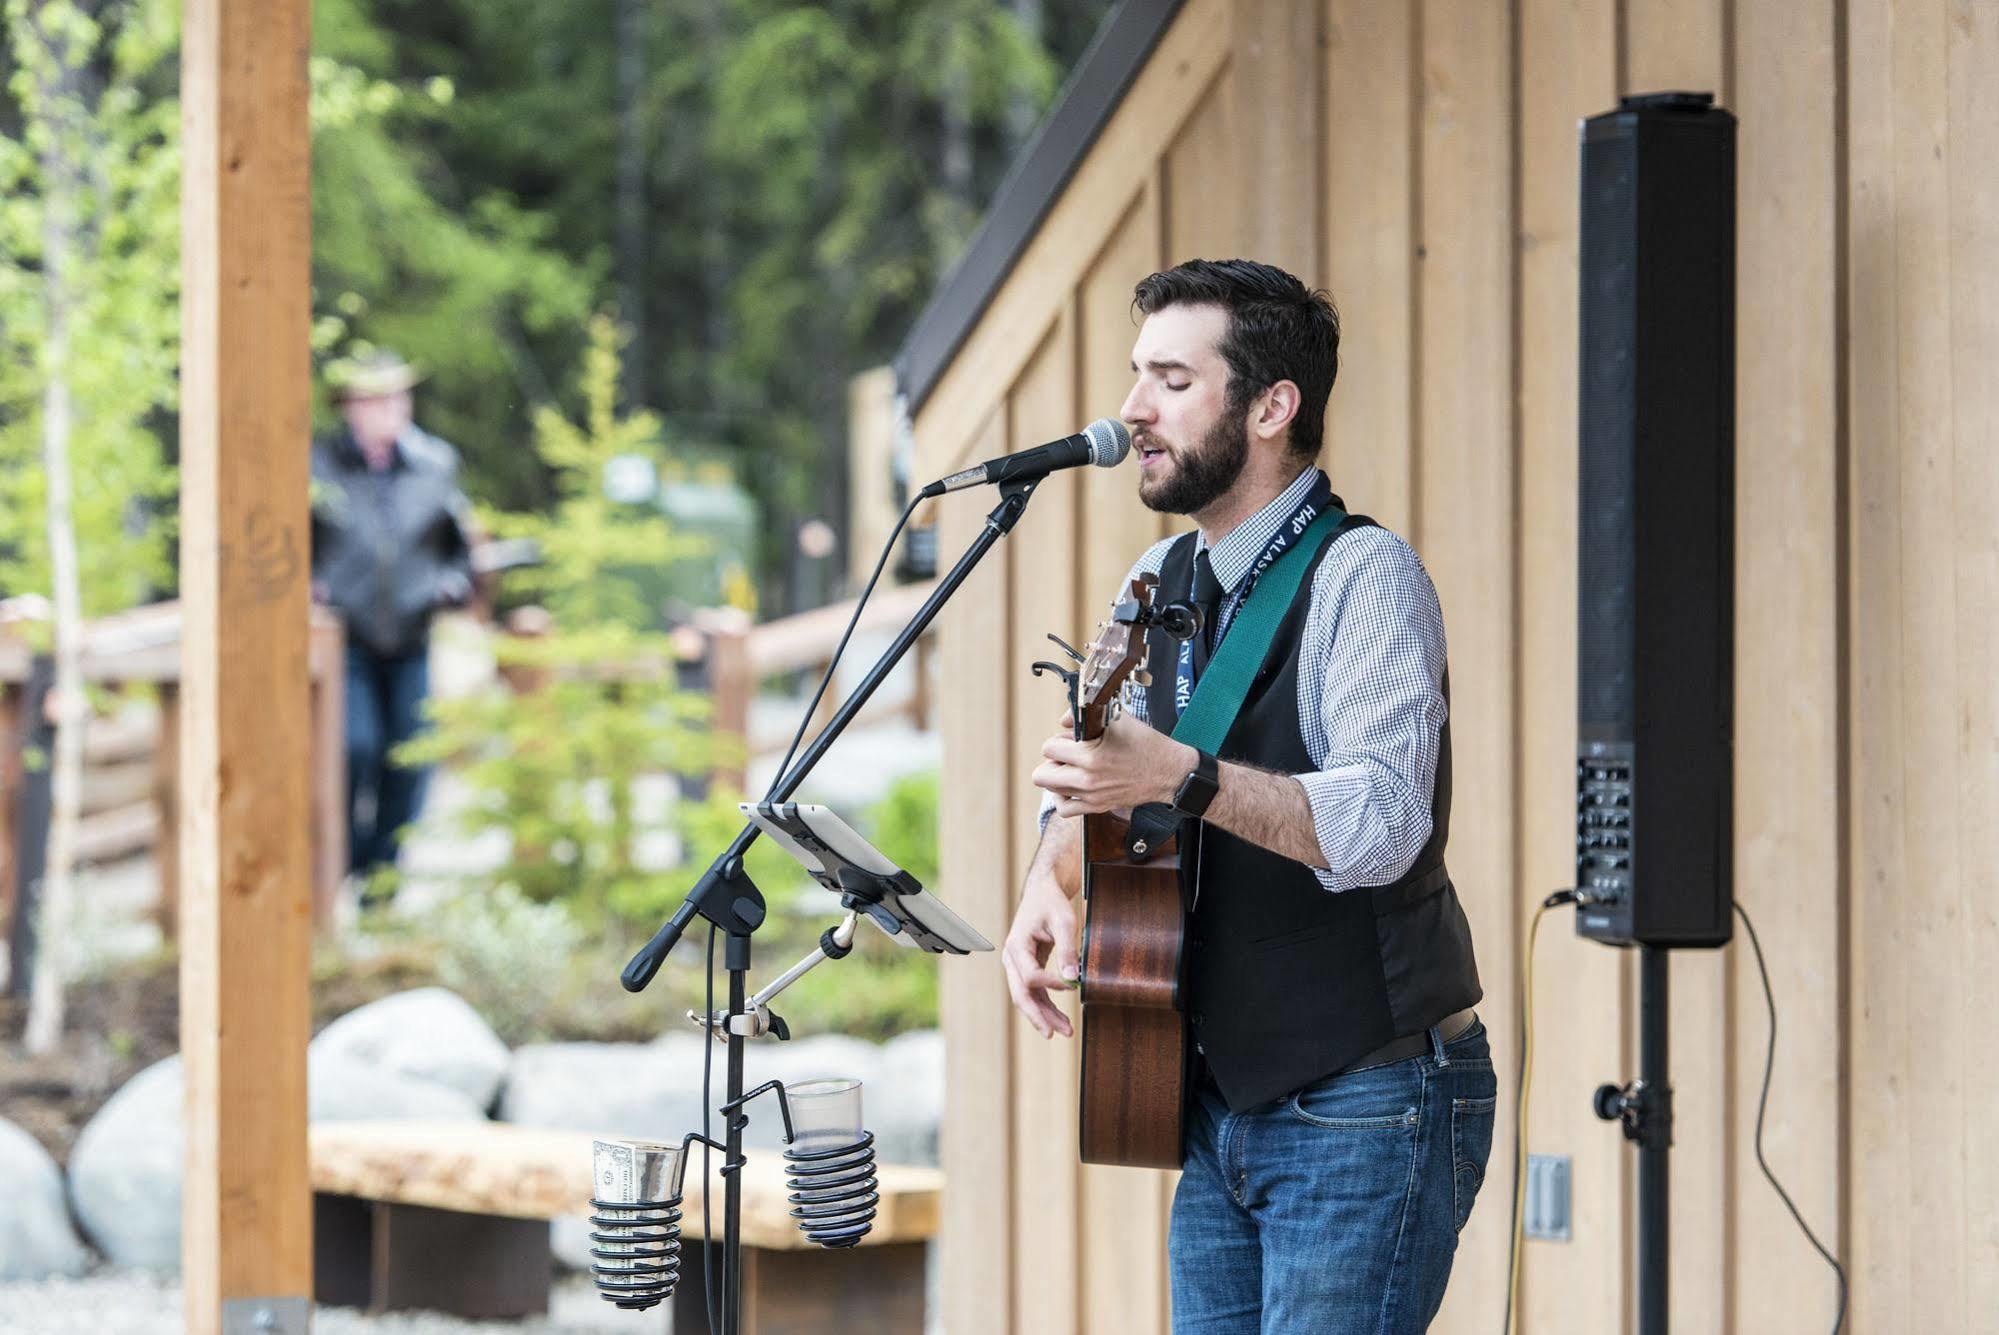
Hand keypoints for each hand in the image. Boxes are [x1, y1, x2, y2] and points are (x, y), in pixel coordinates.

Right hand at [1002, 872, 1077, 1038]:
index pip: (1030, 976)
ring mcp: (1017, 964)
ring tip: (1065, 1030)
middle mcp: (1011, 958)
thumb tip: (1073, 979)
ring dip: (1044, 1014)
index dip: (1051, 984)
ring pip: (1026, 997)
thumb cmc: (1051, 903)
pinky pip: (1033, 991)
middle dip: (1038, 1015)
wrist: (1042, 892)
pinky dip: (1045, 1004)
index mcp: (1017, 945)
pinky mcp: (1026, 967)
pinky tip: (1059, 1017)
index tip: (1073, 985)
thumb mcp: (1064, 922)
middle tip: (1054, 1033)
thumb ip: (1067, 950)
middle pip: (1020, 994)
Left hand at [1032, 712, 1194, 818]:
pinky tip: (1072, 786)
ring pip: (1051, 790)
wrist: (1169, 772)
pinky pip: (1065, 809)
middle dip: (1052, 761)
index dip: (1059, 740)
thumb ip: (1084, 717)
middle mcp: (1088, 778)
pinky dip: (1064, 798)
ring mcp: (1091, 796)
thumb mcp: (1118, 719)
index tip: (1071, 739)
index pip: (1049, 748)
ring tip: (1072, 769)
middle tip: (1066, 755)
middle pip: (1041, 774)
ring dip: (1057, 778)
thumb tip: (1063, 720)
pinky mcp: (1097, 807)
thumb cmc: (1146, 744)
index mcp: (1091, 755)